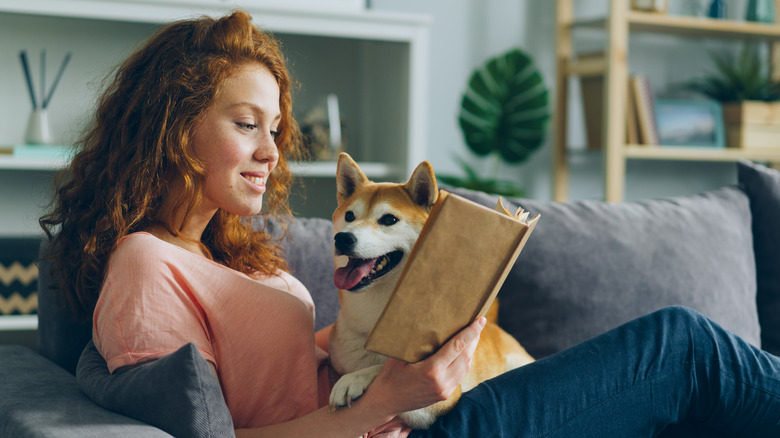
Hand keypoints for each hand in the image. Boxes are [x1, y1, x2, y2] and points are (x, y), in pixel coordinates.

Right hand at [367, 317, 485, 414]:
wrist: (386, 401)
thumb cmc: (390, 375)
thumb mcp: (399, 355)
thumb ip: (416, 343)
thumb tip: (428, 322)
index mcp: (431, 370)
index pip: (457, 347)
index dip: (471, 332)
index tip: (480, 320)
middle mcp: (442, 382)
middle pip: (466, 356)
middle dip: (474, 338)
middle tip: (478, 323)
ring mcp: (445, 390)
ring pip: (466, 367)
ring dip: (471, 350)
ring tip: (473, 335)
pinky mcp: (445, 394)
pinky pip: (461, 375)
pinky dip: (465, 361)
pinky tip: (464, 352)